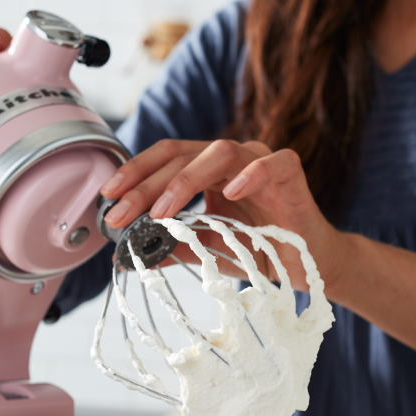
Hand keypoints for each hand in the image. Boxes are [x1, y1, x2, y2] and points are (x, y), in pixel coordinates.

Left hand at [99, 139, 349, 292]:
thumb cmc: (259, 250)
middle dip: (148, 184)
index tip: (109, 196)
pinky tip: (232, 191)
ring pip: (220, 151)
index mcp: (208, 171)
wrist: (306, 264)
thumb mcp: (207, 249)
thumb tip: (129, 256)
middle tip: (123, 212)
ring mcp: (261, 162)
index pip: (166, 158)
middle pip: (183, 155)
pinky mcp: (292, 173)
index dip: (136, 173)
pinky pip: (274, 163)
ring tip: (163, 209)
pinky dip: (252, 173)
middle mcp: (232, 159)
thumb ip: (173, 246)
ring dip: (186, 180)